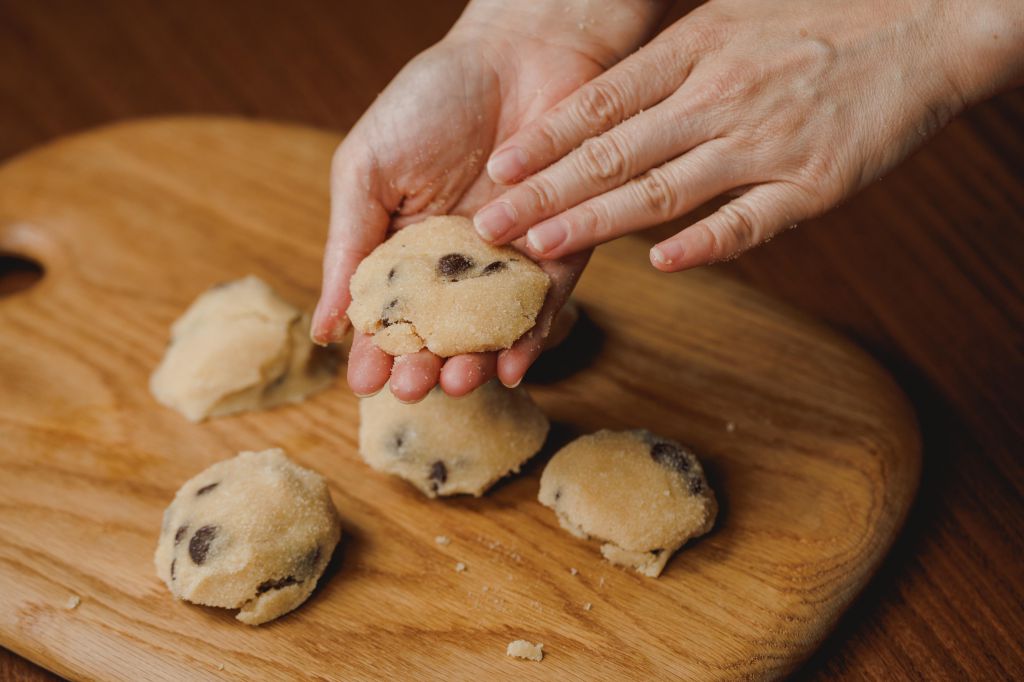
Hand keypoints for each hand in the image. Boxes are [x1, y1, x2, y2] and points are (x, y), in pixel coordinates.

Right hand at [311, 0, 666, 400]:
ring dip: (477, 359)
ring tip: (459, 379)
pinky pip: (548, 302)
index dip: (377, 348)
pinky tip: (513, 362)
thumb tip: (323, 326)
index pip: (389, 312)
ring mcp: (509, 258)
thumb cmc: (430, 100)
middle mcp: (458, 262)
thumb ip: (347, 245)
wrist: (518, 50)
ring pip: (493, 327)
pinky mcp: (563, 247)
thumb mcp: (367, 169)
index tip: (366, 380)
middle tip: (413, 386)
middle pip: (441, 330)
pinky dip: (532, 334)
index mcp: (406, 245)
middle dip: (426, 363)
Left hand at [473, 0, 1023, 269]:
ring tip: (541, 248)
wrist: (927, 23)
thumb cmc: (818, 19)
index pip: (603, 102)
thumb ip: (668, 57)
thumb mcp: (730, 17)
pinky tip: (659, 262)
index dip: (546, 138)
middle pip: (616, 152)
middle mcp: (721, 95)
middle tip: (487, 224)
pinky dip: (705, 242)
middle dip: (545, 192)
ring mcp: (768, 140)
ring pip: (666, 189)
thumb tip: (606, 99)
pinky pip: (750, 221)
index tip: (498, 167)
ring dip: (597, 221)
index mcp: (696, 50)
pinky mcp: (815, 183)